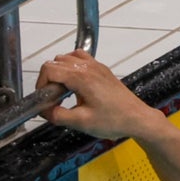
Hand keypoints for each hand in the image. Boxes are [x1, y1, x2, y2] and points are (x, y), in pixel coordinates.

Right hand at [35, 51, 167, 142]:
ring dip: (59, 71)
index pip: (49, 69)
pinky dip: (72, 67)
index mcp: (82, 77)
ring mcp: (96, 66)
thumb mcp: (81, 122)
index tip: (44, 99)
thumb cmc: (114, 120)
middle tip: (53, 98)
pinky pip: (80, 59)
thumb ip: (57, 115)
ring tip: (63, 91)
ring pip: (67, 58)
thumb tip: (44, 110)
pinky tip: (74, 83)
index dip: (41, 84)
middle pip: (56, 62)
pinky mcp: (102, 70)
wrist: (137, 118)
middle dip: (49, 79)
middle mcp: (88, 67)